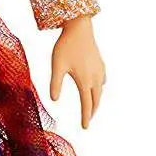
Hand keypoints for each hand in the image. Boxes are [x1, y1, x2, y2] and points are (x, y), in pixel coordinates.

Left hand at [49, 14, 105, 128]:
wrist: (79, 27)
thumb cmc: (65, 46)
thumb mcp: (57, 66)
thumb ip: (55, 83)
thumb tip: (54, 100)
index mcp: (84, 80)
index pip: (86, 104)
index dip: (85, 117)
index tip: (85, 128)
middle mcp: (95, 77)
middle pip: (96, 100)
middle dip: (92, 112)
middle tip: (87, 121)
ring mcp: (100, 70)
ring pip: (100, 91)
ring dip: (96, 101)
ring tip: (91, 107)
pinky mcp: (100, 63)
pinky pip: (102, 81)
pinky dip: (99, 88)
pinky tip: (96, 87)